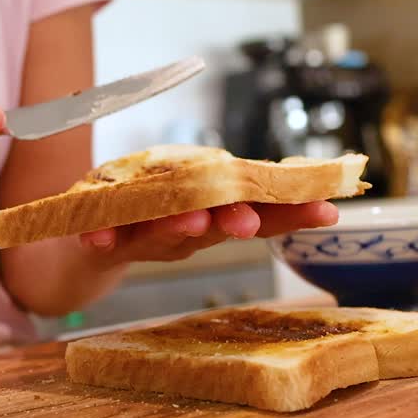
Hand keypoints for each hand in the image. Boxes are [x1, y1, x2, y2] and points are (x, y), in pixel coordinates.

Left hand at [79, 200, 338, 263]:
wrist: (92, 246)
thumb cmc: (154, 212)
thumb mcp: (199, 189)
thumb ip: (236, 182)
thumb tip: (306, 171)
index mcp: (213, 215)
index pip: (258, 213)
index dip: (292, 213)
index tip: (326, 210)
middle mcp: (183, 234)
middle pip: (213, 228)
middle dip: (232, 222)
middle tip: (248, 222)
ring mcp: (142, 241)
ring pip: (161, 236)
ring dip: (176, 229)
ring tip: (188, 220)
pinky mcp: (101, 244)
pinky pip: (101, 241)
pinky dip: (101, 238)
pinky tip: (98, 236)